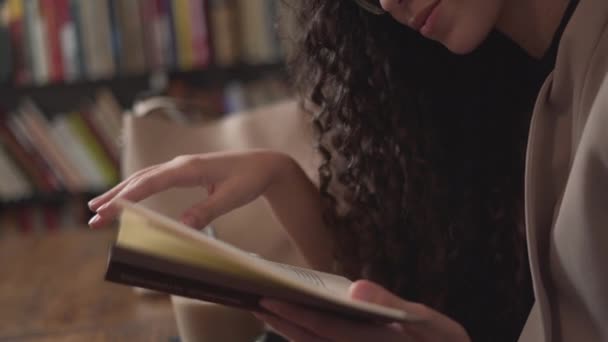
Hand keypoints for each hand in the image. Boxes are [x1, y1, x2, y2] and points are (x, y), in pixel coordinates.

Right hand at [88, 150, 292, 228]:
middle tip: (92, 215)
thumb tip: (181, 226)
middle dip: (114, 196)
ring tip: (99, 207)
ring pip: (144, 178)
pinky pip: (154, 180)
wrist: (265, 165)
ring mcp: (182, 167)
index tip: (108, 209)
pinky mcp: (185, 172)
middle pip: (140, 179)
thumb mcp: (231, 198)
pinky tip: (127, 198)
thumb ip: (206, 211)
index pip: (151, 182)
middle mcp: (181, 164)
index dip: (128, 197)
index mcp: (189, 168)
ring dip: (121, 192)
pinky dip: (136, 189)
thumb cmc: (250, 179)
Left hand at [255, 280, 470, 341]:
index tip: (270, 299)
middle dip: (283, 322)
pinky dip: (307, 336)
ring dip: (290, 331)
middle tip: (254, 301)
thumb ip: (394, 305)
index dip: (297, 315)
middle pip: (312, 341)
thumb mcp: (434, 327)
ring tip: (267, 310)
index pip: (328, 330)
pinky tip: (296, 325)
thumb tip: (356, 288)